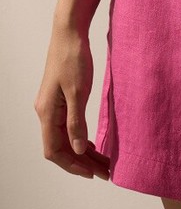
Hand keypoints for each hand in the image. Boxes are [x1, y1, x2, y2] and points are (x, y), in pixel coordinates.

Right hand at [34, 28, 109, 179]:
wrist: (69, 35)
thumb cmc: (73, 59)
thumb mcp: (78, 92)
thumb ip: (76, 122)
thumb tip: (78, 149)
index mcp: (47, 113)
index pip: (54, 151)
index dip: (72, 166)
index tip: (93, 174)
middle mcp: (46, 113)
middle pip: (61, 148)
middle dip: (82, 163)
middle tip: (106, 172)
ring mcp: (53, 107)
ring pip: (66, 139)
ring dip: (84, 153)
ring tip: (105, 163)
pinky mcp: (61, 101)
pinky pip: (68, 127)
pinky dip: (82, 138)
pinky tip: (95, 144)